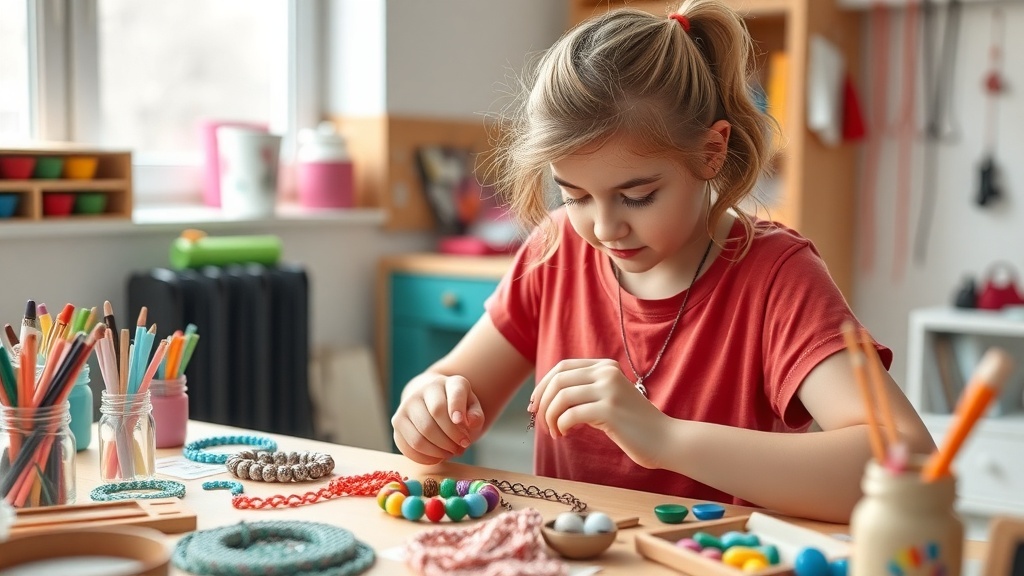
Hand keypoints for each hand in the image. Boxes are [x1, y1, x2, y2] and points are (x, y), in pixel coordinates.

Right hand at [392, 374, 485, 464]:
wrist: (431, 402)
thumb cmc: (456, 408)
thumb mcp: (472, 408)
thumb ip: (476, 415)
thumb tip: (469, 422)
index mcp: (448, 383)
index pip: (453, 393)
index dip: (456, 407)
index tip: (460, 422)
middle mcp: (423, 390)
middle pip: (435, 416)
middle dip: (452, 437)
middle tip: (462, 447)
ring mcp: (406, 405)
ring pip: (420, 436)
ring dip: (438, 451)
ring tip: (450, 452)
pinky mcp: (397, 422)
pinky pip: (408, 446)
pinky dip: (424, 458)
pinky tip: (436, 457)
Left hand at [531, 359, 667, 468]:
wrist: (665, 439)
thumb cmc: (633, 425)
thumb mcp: (609, 398)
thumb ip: (586, 391)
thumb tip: (548, 397)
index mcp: (606, 366)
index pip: (562, 367)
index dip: (543, 385)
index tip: (535, 405)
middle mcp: (607, 372)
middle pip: (558, 380)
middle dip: (542, 402)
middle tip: (540, 422)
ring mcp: (609, 390)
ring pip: (561, 397)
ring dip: (550, 417)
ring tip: (554, 432)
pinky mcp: (609, 410)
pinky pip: (570, 414)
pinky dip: (560, 426)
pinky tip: (564, 435)